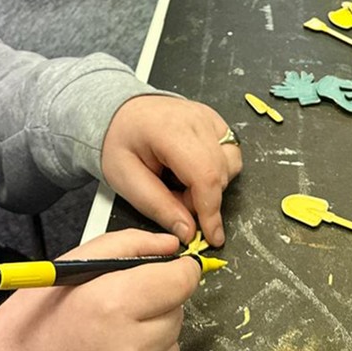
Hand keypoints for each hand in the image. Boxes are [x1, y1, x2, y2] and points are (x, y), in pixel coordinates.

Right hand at [0, 229, 200, 350]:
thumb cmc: (33, 323)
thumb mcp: (69, 267)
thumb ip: (127, 246)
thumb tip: (172, 246)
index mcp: (112, 304)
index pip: (181, 281)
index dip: (177, 272)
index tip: (168, 272)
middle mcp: (131, 348)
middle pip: (177, 312)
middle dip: (157, 304)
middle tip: (119, 310)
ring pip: (172, 346)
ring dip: (152, 338)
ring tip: (111, 340)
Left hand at [100, 94, 241, 246]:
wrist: (122, 114)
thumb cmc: (120, 142)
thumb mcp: (126, 180)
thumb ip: (159, 207)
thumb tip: (189, 231)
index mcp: (169, 130)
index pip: (205, 174)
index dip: (211, 210)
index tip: (212, 237)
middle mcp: (195, 119)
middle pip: (220, 171)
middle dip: (203, 199)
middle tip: (174, 198)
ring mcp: (208, 117)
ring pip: (231, 163)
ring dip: (211, 183)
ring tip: (181, 182)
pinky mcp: (215, 121)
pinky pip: (229, 152)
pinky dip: (216, 169)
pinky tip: (191, 170)